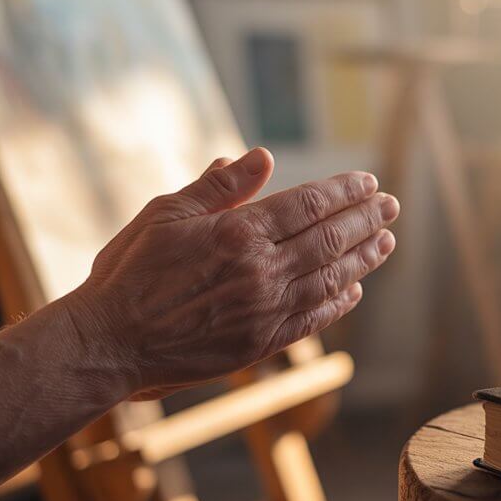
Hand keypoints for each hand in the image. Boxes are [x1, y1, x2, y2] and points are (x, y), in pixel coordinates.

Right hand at [62, 147, 398, 398]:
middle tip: (391, 207)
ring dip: (363, 259)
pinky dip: (338, 303)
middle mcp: (261, 272)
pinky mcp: (259, 344)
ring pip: (330, 279)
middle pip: (330, 239)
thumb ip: (219, 187)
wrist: (108, 342)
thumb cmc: (130, 271)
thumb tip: (261, 156)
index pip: (310, 205)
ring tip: (386, 243)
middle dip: (366, 220)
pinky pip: (312, 319)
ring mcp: (264, 311)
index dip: (345, 192)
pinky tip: (353, 291)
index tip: (368, 183)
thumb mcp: (167, 214)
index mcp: (239, 233)